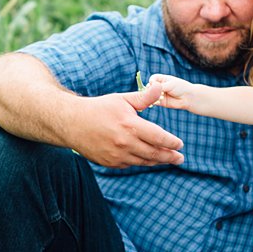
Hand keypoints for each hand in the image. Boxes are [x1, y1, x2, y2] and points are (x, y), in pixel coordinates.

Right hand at [70, 86, 184, 167]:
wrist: (72, 123)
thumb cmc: (99, 108)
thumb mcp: (122, 99)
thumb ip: (143, 97)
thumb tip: (160, 87)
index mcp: (130, 126)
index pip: (159, 137)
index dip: (172, 142)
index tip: (180, 144)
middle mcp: (125, 143)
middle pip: (154, 153)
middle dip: (170, 157)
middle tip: (180, 158)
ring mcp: (117, 155)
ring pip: (143, 161)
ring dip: (157, 161)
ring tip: (168, 160)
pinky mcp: (110, 162)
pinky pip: (130, 164)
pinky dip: (141, 162)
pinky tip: (147, 159)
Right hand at [146, 73, 198, 109]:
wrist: (188, 98)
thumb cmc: (180, 88)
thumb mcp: (170, 84)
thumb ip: (159, 86)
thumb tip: (149, 88)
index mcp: (162, 79)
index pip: (152, 79)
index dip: (151, 81)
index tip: (153, 83)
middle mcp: (159, 87)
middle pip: (149, 87)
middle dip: (151, 90)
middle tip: (155, 92)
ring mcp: (159, 94)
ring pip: (150, 95)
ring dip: (153, 96)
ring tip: (161, 96)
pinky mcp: (160, 102)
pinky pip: (153, 102)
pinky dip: (154, 102)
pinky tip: (160, 100)